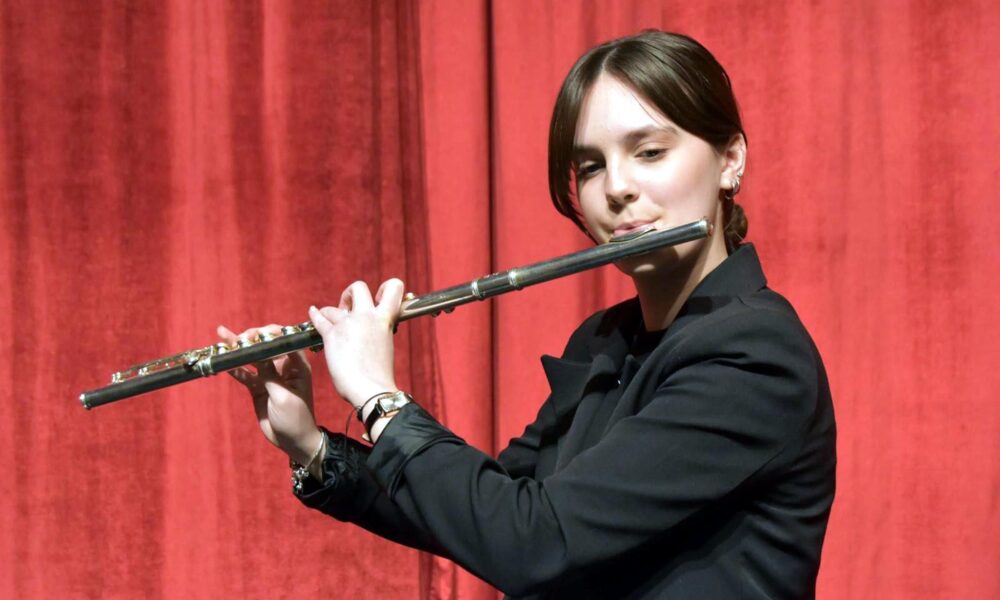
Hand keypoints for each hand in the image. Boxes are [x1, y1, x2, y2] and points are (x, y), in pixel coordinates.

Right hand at [218, 324, 322, 464]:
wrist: (292, 441)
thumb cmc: (295, 418)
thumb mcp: (283, 396)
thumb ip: (270, 374)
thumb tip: (259, 352)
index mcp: (297, 365)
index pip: (284, 341)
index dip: (270, 334)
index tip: (255, 333)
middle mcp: (283, 367)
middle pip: (265, 346)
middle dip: (251, 338)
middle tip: (238, 338)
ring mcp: (269, 376)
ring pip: (252, 358)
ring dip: (238, 348)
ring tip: (223, 336)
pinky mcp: (258, 387)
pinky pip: (244, 374)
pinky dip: (234, 367)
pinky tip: (222, 360)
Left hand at [308, 278, 403, 408]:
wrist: (371, 390)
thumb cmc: (379, 375)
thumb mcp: (385, 345)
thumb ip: (377, 331)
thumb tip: (367, 330)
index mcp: (385, 319)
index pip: (394, 288)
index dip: (385, 288)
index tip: (377, 299)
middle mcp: (367, 316)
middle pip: (359, 287)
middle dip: (350, 294)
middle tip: (348, 308)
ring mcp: (348, 324)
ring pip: (333, 307)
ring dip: (330, 313)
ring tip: (331, 323)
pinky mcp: (331, 335)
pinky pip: (319, 318)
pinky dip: (314, 315)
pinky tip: (312, 312)